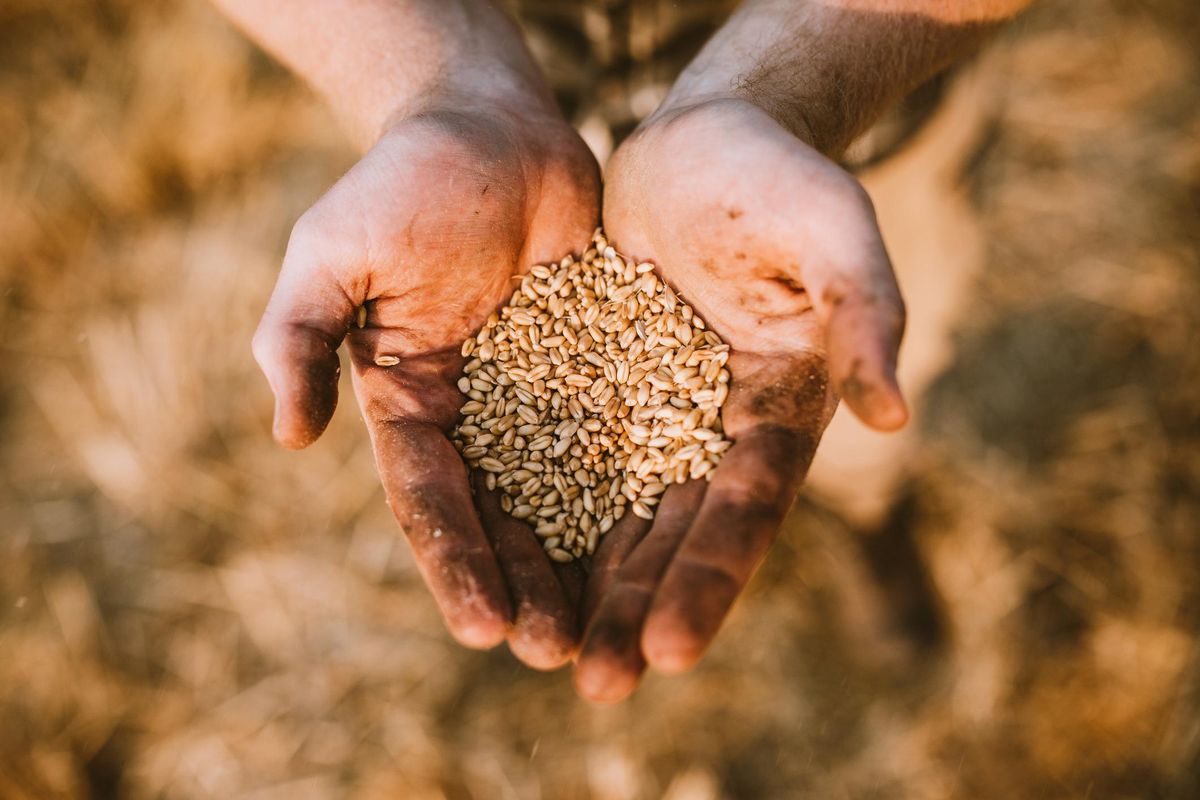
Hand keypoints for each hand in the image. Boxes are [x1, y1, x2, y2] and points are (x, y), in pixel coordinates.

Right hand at [251, 99, 599, 667]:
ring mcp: (545, 397)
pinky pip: (631, 434)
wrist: (491, 125)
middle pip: (504, 518)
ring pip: (572, 494)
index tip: (482, 627)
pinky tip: (675, 543)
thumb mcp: (330, 250)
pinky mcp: (605, 368)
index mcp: (410, 404)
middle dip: (527, 588)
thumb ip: (300, 337)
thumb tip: (288, 439)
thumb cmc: (401, 179)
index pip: (429, 501)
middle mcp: (479, 417)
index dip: (454, 565)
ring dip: (588, 566)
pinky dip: (647, 490)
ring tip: (616, 632)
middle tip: (560, 655)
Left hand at [575, 97, 906, 700]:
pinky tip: (500, 560)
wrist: (708, 137)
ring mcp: (654, 408)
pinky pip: (560, 450)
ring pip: (614, 510)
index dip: (710, 579)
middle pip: (676, 533)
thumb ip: (865, 310)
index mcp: (781, 407)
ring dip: (583, 583)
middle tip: (597, 684)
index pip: (746, 509)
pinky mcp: (597, 381)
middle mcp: (715, 425)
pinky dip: (536, 507)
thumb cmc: (782, 177)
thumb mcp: (834, 229)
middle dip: (639, 609)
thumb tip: (893, 414)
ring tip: (541, 654)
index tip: (670, 650)